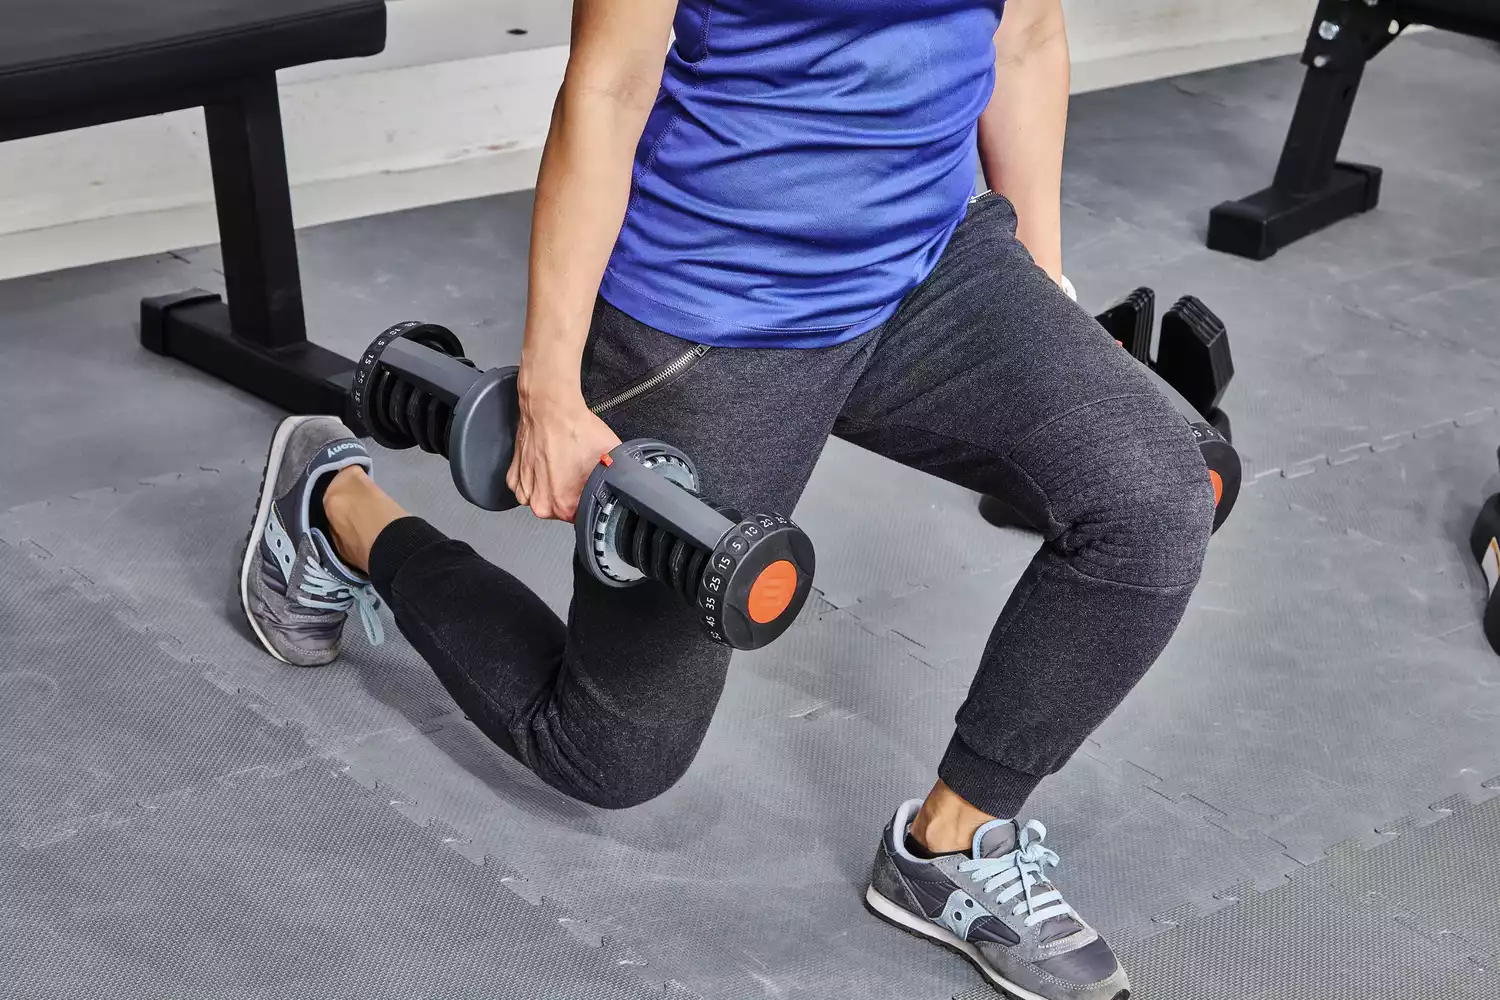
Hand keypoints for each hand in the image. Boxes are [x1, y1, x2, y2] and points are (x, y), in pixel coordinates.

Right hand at [506, 381, 620, 521]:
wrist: (550, 408)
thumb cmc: (575, 429)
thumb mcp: (609, 458)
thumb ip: (614, 481)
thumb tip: (624, 488)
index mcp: (563, 505)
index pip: (581, 517)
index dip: (588, 502)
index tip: (589, 489)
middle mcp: (540, 502)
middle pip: (561, 509)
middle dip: (571, 494)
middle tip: (577, 473)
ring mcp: (525, 490)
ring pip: (544, 497)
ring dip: (552, 486)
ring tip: (561, 465)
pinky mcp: (514, 476)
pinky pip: (529, 486)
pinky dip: (537, 478)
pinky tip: (547, 463)